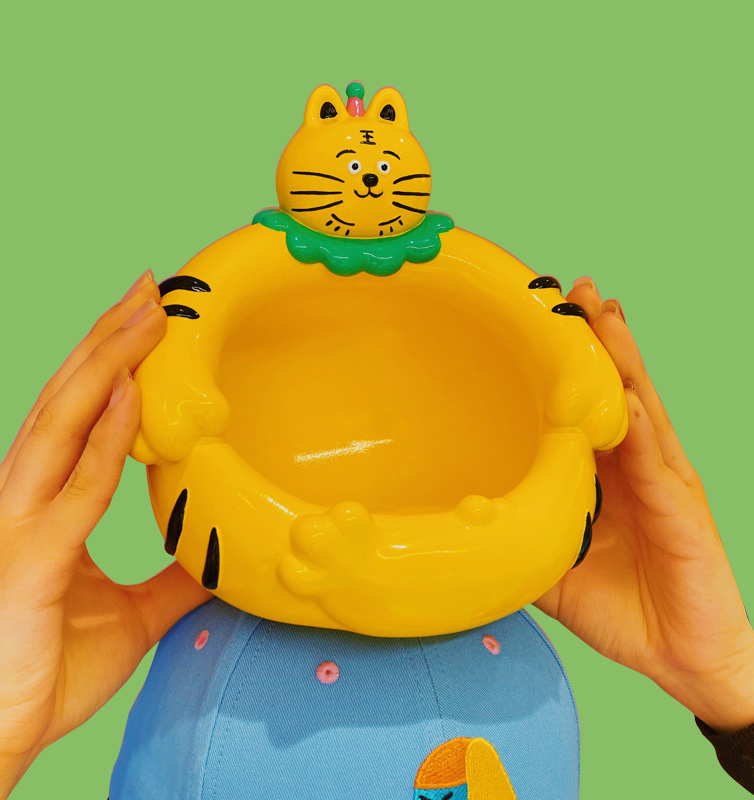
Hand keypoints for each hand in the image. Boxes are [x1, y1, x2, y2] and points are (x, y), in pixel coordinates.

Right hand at [0, 272, 211, 799]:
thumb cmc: (43, 669)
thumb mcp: (129, 615)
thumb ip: (168, 581)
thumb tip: (211, 560)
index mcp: (37, 501)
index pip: (74, 412)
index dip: (107, 361)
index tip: (145, 318)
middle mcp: (17, 495)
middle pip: (66, 397)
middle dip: (109, 338)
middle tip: (151, 287)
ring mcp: (14, 520)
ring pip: (64, 421)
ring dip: (107, 362)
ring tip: (146, 313)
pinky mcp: (25, 557)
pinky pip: (76, 485)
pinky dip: (103, 436)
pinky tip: (128, 393)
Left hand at [535, 278, 753, 732]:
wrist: (680, 658)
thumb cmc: (620, 606)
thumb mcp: (552, 565)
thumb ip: (519, 535)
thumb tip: (467, 520)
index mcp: (605, 474)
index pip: (586, 407)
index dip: (568, 366)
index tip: (541, 321)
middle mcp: (636, 467)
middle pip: (617, 391)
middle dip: (598, 340)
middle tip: (574, 291)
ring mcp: (663, 484)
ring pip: (642, 411)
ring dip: (624, 362)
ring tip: (604, 315)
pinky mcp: (682, 513)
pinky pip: (657, 467)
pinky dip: (642, 431)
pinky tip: (629, 399)